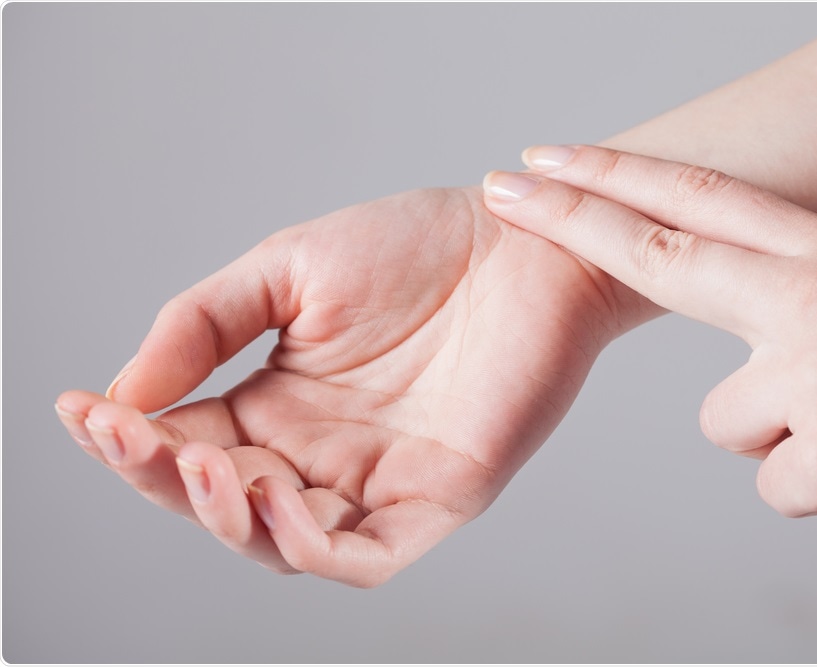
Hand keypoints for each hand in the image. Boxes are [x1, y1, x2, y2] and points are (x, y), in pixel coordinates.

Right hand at [55, 186, 649, 584]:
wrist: (523, 239)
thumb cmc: (416, 245)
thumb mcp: (287, 270)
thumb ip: (204, 325)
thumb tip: (122, 392)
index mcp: (279, 402)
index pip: (185, 443)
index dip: (129, 439)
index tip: (83, 408)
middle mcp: (321, 452)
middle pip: (222, 502)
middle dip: (166, 480)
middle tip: (134, 436)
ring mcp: (378, 480)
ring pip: (281, 543)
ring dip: (229, 517)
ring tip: (207, 461)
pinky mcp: (438, 497)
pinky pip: (364, 555)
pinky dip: (310, 547)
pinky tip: (273, 502)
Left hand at [484, 145, 816, 535]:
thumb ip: (795, 299)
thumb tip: (735, 354)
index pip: (701, 200)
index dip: (618, 177)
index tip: (551, 158)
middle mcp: (812, 302)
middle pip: (662, 255)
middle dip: (573, 220)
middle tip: (505, 191)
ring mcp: (814, 381)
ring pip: (725, 418)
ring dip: (779, 432)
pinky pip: (772, 479)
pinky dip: (815, 481)